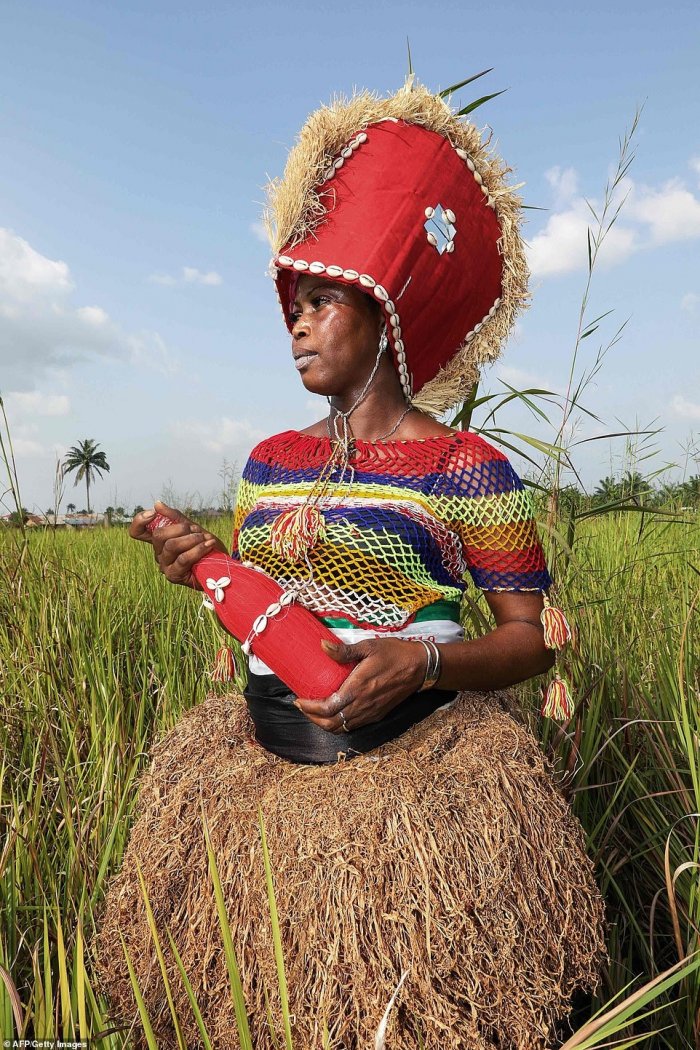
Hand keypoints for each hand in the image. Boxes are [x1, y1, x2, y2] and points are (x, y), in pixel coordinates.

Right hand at [129, 500, 228, 587]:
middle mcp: (159, 553)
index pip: (137, 532)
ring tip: (205, 538)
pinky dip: (198, 549)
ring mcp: (165, 565)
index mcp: (160, 540)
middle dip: (180, 528)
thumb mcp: (193, 528)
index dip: (139, 521)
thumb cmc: (206, 547)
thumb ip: (175, 518)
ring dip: (192, 539)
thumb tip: (157, 504)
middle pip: (158, 535)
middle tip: (196, 530)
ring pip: (171, 546)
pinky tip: (208, 545)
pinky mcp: (174, 576)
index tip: (153, 513)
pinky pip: (183, 558)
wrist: (222, 566)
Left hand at [294, 637, 427, 732]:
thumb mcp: (368, 646)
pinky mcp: (378, 714)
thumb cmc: (394, 653)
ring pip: (342, 728)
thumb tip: (322, 646)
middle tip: (303, 706)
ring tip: (315, 711)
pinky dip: (339, 724)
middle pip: (331, 724)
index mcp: (358, 688)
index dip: (309, 708)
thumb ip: (343, 651)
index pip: (327, 708)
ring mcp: (371, 712)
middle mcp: (363, 705)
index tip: (299, 700)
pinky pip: (353, 726)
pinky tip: (334, 712)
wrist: (421, 667)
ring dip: (324, 723)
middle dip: (313, 718)